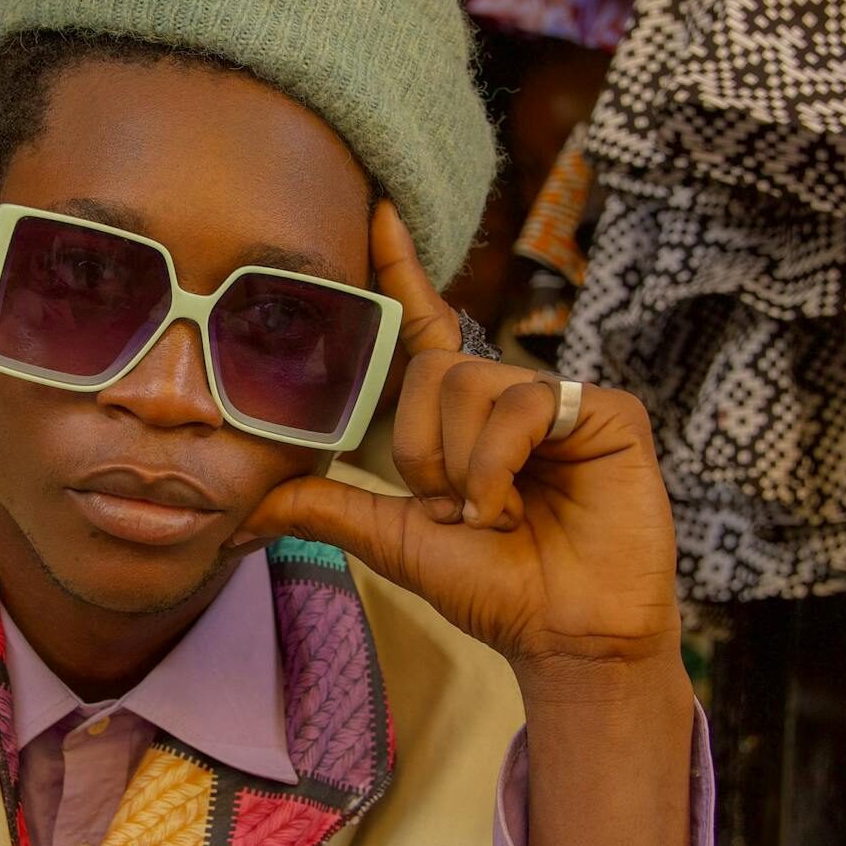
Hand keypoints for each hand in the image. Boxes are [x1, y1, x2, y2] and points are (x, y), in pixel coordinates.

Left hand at [237, 203, 680, 682]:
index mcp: (464, 418)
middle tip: (460, 512)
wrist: (564, 637)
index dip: (402, 270)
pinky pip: (524, 405)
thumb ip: (326, 511)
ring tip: (498, 516)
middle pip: (433, 374)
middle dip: (426, 455)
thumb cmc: (493, 588)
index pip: (426, 328)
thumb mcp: (394, 541)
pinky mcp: (606, 412)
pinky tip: (519, 508)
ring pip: (472, 389)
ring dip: (466, 472)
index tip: (376, 207)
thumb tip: (239, 517)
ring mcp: (561, 403)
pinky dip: (501, 467)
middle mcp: (510, 398)